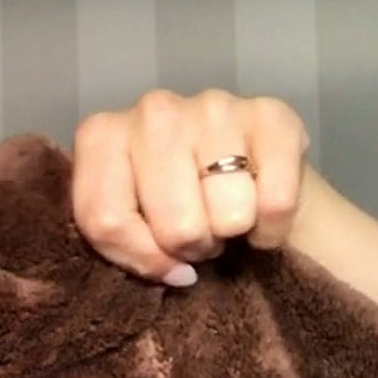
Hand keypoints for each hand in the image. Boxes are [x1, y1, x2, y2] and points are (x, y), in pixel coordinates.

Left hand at [70, 89, 309, 284]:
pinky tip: (262, 213)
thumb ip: (121, 241)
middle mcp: (154, 111)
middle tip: (198, 234)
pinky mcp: (273, 116)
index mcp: (101, 136)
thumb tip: (173, 270)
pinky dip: (273, 227)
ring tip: (226, 218)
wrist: (243, 179)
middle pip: (175, 226)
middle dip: (192, 246)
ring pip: (229, 217)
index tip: (163, 264)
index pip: (105, 220)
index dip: (140, 259)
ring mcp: (214, 107)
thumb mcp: (128, 226)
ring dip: (231, 232)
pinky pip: (276, 203)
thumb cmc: (172, 207)